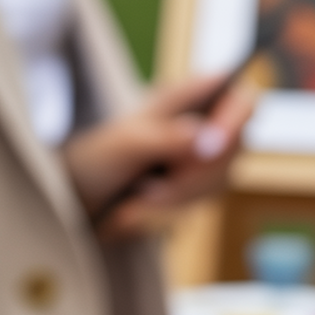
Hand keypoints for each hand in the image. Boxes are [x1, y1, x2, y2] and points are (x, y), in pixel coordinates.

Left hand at [61, 73, 255, 239]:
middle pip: (233, 152)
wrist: (73, 198)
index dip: (236, 120)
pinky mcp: (191, 192)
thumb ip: (168, 137)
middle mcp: (200, 126)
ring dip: (170, 201)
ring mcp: (199, 161)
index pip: (241, 101)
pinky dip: (160, 216)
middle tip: (150, 188)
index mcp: (186, 98)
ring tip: (132, 200)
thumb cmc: (95, 157)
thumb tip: (208, 139)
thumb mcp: (126, 143)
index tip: (212, 145)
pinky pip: (194, 210)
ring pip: (214, 187)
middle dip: (191, 178)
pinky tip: (131, 210)